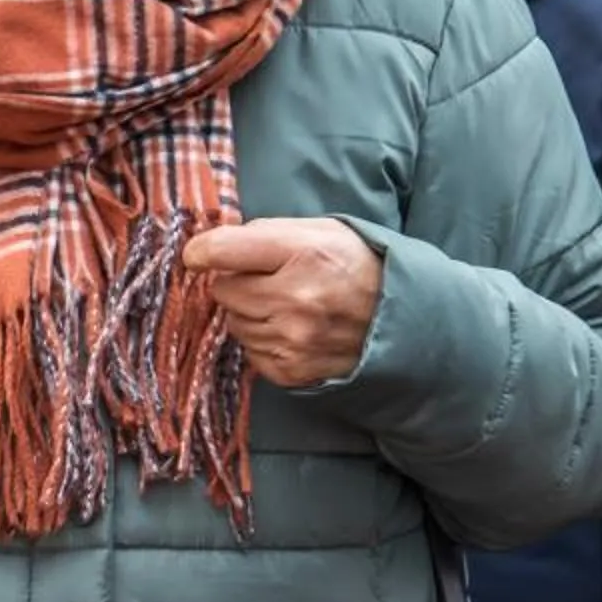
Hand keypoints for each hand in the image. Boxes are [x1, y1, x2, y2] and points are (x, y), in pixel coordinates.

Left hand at [182, 217, 384, 387]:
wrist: (403, 319)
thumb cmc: (356, 266)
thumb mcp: (321, 231)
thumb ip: (266, 232)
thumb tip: (214, 244)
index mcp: (303, 254)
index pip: (222, 250)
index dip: (202, 251)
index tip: (198, 255)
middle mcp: (296, 299)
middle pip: (223, 290)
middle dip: (237, 283)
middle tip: (268, 281)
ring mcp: (294, 340)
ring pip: (234, 323)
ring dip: (250, 313)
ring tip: (286, 306)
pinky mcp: (293, 370)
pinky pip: (250, 351)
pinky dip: (263, 341)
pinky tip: (292, 331)